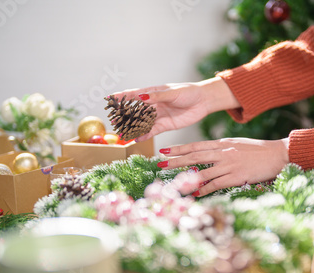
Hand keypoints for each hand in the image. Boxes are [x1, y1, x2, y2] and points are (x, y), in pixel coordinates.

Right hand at [110, 77, 239, 141]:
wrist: (203, 102)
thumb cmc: (188, 92)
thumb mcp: (173, 93)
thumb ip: (157, 96)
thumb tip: (140, 96)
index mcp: (153, 92)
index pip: (134, 94)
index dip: (122, 97)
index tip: (109, 99)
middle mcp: (153, 104)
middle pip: (135, 111)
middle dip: (124, 116)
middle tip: (113, 121)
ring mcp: (158, 115)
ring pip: (141, 122)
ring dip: (132, 128)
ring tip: (122, 133)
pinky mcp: (165, 125)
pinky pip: (152, 131)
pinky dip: (144, 135)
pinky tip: (136, 139)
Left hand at [158, 138, 289, 195]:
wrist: (278, 154)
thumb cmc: (259, 150)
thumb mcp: (238, 144)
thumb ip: (223, 149)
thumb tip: (209, 155)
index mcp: (223, 144)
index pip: (196, 145)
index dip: (179, 148)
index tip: (165, 150)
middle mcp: (224, 152)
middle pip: (195, 156)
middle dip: (176, 160)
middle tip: (161, 163)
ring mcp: (230, 164)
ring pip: (203, 171)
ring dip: (187, 178)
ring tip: (174, 183)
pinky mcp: (237, 176)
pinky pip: (217, 184)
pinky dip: (205, 189)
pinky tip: (196, 194)